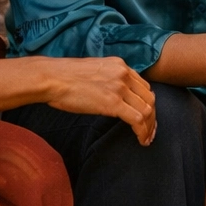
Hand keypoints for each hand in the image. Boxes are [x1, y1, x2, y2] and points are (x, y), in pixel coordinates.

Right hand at [40, 56, 156, 144]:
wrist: (52, 77)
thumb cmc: (64, 77)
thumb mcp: (93, 72)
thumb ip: (108, 80)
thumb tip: (111, 94)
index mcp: (120, 66)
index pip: (144, 86)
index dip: (148, 103)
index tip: (147, 117)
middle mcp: (124, 74)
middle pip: (149, 98)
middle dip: (152, 117)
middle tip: (150, 131)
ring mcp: (120, 88)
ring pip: (147, 110)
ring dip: (149, 127)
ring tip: (146, 139)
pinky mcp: (113, 102)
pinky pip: (137, 119)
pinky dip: (142, 132)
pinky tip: (141, 140)